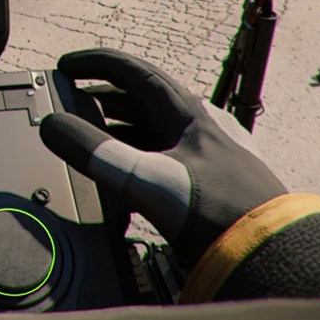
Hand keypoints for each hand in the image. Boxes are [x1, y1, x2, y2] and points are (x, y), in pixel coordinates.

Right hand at [40, 49, 286, 268]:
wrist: (265, 255)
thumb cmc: (218, 213)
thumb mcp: (146, 178)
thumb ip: (95, 152)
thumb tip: (54, 127)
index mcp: (188, 114)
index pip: (134, 72)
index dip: (95, 64)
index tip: (67, 67)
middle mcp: (198, 129)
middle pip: (141, 101)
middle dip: (101, 100)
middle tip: (71, 105)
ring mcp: (205, 156)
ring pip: (152, 131)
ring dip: (117, 131)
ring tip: (90, 140)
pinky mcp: (207, 185)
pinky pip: (162, 160)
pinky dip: (134, 161)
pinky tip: (124, 181)